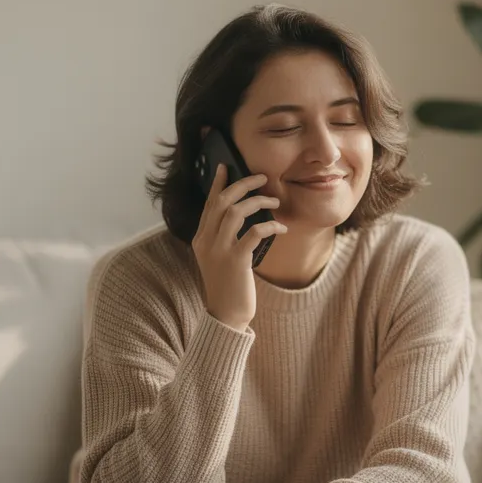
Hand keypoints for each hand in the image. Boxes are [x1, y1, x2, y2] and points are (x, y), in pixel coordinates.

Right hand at [192, 163, 286, 330]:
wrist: (226, 316)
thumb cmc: (228, 287)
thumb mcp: (218, 259)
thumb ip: (222, 238)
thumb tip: (241, 216)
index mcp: (200, 239)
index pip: (209, 204)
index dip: (218, 183)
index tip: (226, 166)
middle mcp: (206, 241)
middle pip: (222, 201)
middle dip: (242, 184)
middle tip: (262, 177)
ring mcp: (219, 250)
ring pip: (235, 212)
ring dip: (258, 202)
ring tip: (275, 201)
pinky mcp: (235, 261)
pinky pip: (253, 233)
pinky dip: (269, 226)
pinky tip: (281, 228)